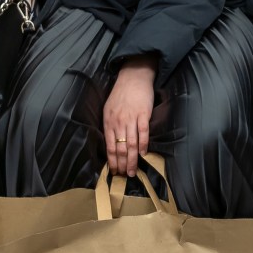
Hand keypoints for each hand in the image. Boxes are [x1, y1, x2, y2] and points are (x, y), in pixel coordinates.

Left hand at [103, 56, 155, 176]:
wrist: (133, 77)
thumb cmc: (120, 95)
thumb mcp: (108, 110)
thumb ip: (110, 126)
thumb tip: (112, 145)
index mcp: (108, 122)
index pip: (109, 146)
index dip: (112, 161)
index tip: (114, 171)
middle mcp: (118, 122)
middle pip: (120, 148)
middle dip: (122, 164)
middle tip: (124, 175)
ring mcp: (131, 119)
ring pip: (131, 144)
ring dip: (132, 160)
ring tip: (133, 171)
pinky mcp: (144, 115)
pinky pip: (143, 133)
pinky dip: (143, 145)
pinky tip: (143, 154)